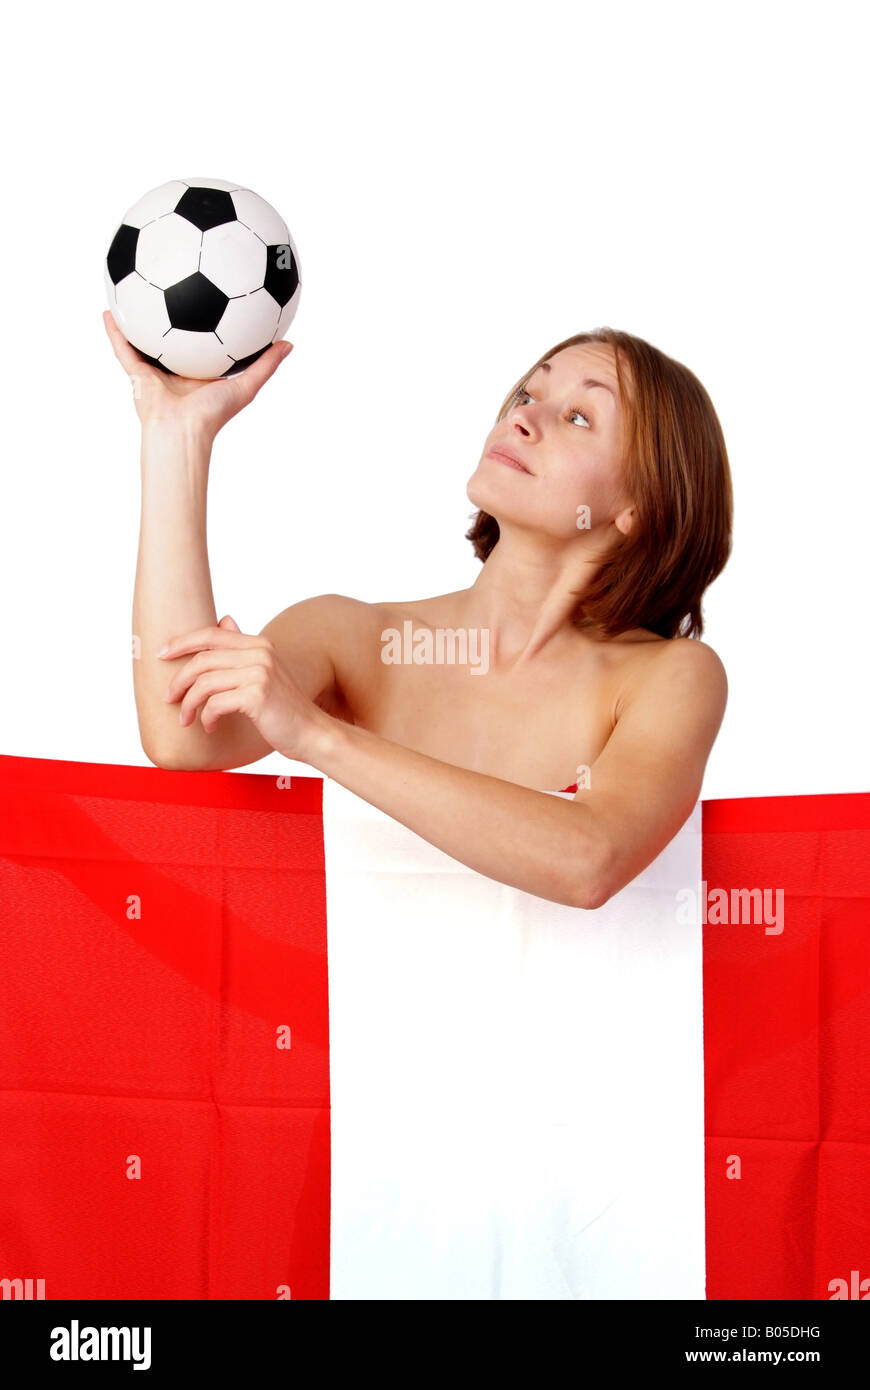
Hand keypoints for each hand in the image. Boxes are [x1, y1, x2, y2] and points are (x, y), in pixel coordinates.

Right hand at [103, 310, 292, 440]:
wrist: (183, 431)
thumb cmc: (213, 414)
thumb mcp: (246, 385)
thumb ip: (266, 365)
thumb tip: (288, 344)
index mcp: (199, 373)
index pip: (202, 344)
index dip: (205, 325)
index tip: (210, 301)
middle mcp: (175, 371)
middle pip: (172, 338)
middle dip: (169, 317)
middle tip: (170, 290)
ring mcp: (154, 372)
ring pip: (143, 341)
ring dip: (137, 322)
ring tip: (132, 294)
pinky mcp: (136, 374)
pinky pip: (123, 348)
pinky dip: (115, 332)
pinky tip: (110, 311)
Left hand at [159, 615, 320, 761]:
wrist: (311, 733)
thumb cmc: (284, 708)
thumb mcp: (264, 673)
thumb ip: (243, 649)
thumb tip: (224, 620)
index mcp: (259, 644)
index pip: (211, 634)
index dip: (182, 642)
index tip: (161, 654)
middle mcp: (260, 653)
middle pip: (203, 659)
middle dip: (179, 680)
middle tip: (168, 698)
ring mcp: (260, 673)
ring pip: (205, 683)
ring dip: (188, 704)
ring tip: (185, 720)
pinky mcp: (257, 695)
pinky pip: (216, 703)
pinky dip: (207, 717)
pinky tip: (210, 727)